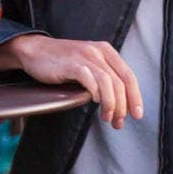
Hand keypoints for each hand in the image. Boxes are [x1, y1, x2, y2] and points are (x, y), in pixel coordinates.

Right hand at [0, 35, 142, 129]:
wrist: (35, 50)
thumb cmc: (62, 62)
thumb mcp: (88, 64)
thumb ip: (103, 77)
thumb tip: (119, 103)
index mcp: (107, 51)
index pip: (129, 76)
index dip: (135, 97)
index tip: (137, 115)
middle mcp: (99, 51)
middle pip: (120, 81)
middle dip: (123, 106)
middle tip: (119, 122)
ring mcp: (85, 56)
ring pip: (108, 82)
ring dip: (111, 103)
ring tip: (108, 118)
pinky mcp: (71, 63)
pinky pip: (90, 79)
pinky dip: (96, 92)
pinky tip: (95, 102)